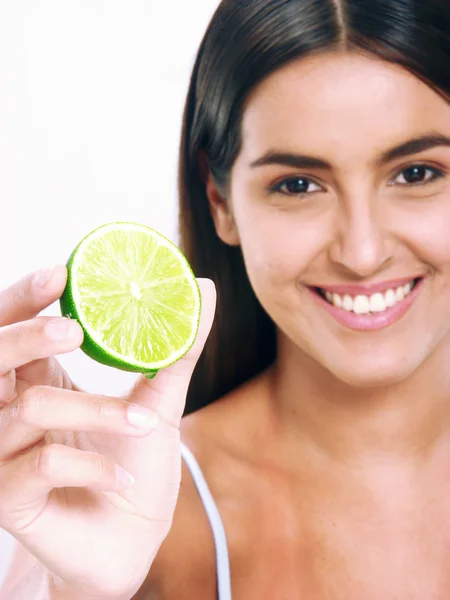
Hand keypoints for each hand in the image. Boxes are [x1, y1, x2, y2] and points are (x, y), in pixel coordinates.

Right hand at [0, 266, 215, 599]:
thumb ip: (177, 347)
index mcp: (37, 381)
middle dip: (28, 336)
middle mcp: (9, 412)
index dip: (25, 299)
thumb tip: (203, 288)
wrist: (133, 536)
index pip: (12, 328)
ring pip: (32, 409)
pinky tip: (121, 477)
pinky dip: (91, 465)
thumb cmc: (137, 463)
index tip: (61, 273)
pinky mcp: (8, 497)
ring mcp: (3, 454)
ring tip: (145, 423)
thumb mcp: (159, 401)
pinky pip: (41, 465)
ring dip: (98, 412)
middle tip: (73, 329)